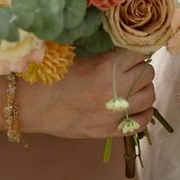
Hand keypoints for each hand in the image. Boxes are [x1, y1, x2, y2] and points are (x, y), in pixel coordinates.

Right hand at [20, 48, 156, 139]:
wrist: (30, 105)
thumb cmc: (50, 76)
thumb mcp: (79, 56)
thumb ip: (106, 55)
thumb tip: (127, 48)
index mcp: (108, 68)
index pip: (139, 53)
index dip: (134, 51)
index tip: (128, 52)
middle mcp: (117, 91)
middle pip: (147, 73)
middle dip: (139, 68)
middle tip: (128, 69)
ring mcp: (115, 113)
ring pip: (149, 95)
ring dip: (142, 88)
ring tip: (130, 86)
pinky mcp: (110, 131)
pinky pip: (142, 121)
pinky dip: (144, 112)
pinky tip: (135, 106)